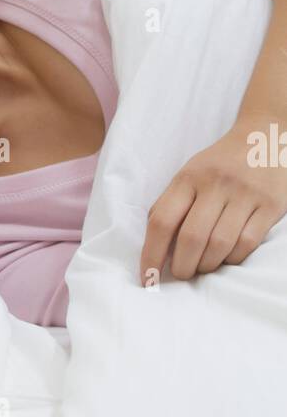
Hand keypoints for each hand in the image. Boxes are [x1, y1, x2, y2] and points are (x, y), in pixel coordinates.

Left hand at [139, 121, 286, 284]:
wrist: (263, 138)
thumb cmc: (217, 165)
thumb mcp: (187, 175)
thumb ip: (169, 206)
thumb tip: (152, 248)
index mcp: (188, 178)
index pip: (161, 222)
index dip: (151, 255)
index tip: (147, 279)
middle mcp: (216, 184)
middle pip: (191, 238)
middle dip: (182, 267)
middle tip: (182, 274)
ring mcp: (245, 194)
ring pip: (219, 245)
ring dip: (207, 266)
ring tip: (203, 267)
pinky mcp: (270, 205)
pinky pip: (246, 244)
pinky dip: (232, 259)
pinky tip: (227, 256)